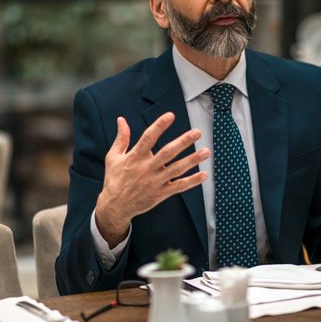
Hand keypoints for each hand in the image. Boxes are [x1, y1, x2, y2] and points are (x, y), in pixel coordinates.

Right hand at [95, 112, 209, 246]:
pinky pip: (179, 186)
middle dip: (183, 142)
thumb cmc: (115, 179)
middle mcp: (146, 168)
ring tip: (206, 152)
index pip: (148, 138)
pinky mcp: (161, 193)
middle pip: (167, 153)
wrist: (115, 206)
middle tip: (197, 132)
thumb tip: (121, 120)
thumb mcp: (113, 157)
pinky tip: (204, 174)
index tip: (170, 115)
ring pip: (177, 169)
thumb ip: (121, 138)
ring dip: (192, 160)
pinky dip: (192, 181)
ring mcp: (155, 182)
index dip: (159, 126)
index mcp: (135, 157)